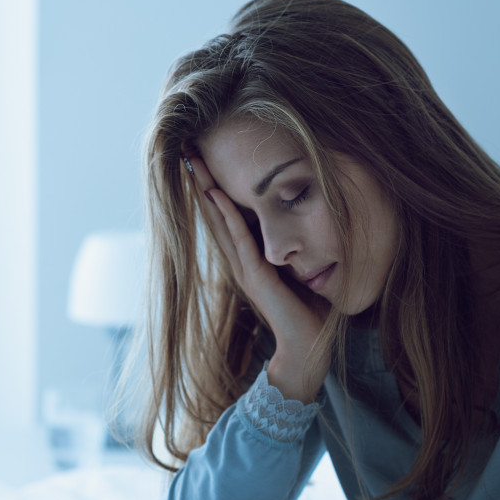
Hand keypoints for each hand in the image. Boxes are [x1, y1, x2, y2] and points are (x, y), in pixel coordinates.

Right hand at [182, 152, 330, 401]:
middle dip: (202, 181)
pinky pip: (239, 239)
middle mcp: (242, 262)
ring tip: (193, 163)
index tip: (206, 160)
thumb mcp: (302, 271)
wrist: (308, 348)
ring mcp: (245, 269)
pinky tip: (216, 194)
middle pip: (216, 214)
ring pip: (220, 222)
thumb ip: (297, 250)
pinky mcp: (255, 277)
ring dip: (206, 191)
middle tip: (187, 150)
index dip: (216, 188)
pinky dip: (227, 215)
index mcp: (251, 260)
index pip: (229, 217)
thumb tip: (310, 224)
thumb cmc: (311, 312)